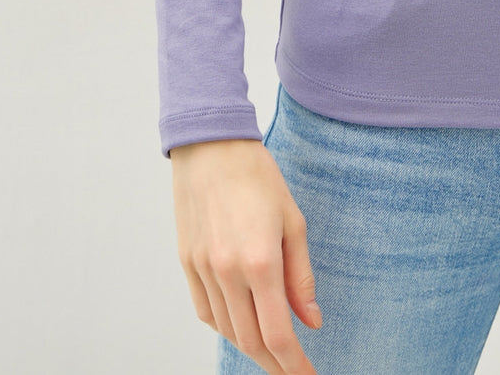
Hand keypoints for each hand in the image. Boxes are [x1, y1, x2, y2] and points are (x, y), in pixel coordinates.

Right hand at [171, 137, 322, 374]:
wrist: (211, 146)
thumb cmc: (257, 176)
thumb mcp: (293, 221)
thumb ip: (301, 277)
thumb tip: (312, 321)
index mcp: (260, 261)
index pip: (278, 334)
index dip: (295, 365)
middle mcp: (227, 272)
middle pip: (251, 342)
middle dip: (275, 364)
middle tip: (294, 371)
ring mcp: (202, 270)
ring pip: (227, 331)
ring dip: (251, 349)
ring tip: (274, 351)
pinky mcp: (187, 263)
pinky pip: (206, 312)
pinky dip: (226, 327)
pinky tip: (242, 325)